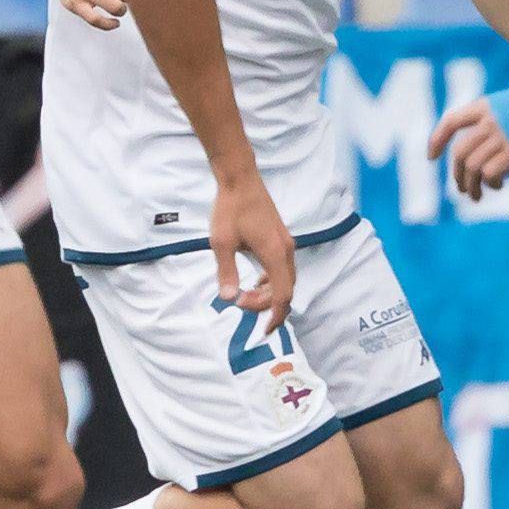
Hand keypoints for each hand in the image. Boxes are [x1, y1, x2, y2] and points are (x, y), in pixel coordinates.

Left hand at [204, 166, 295, 327]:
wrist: (240, 179)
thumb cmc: (230, 208)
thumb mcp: (221, 243)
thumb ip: (227, 272)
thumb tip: (229, 298)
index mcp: (275, 253)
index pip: (282, 294)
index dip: (275, 315)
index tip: (264, 330)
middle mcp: (286, 250)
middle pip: (286, 289)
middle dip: (266, 304)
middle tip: (240, 304)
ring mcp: (286, 243)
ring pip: (286, 279)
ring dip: (269, 292)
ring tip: (244, 295)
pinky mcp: (280, 238)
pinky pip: (282, 268)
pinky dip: (271, 280)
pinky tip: (255, 281)